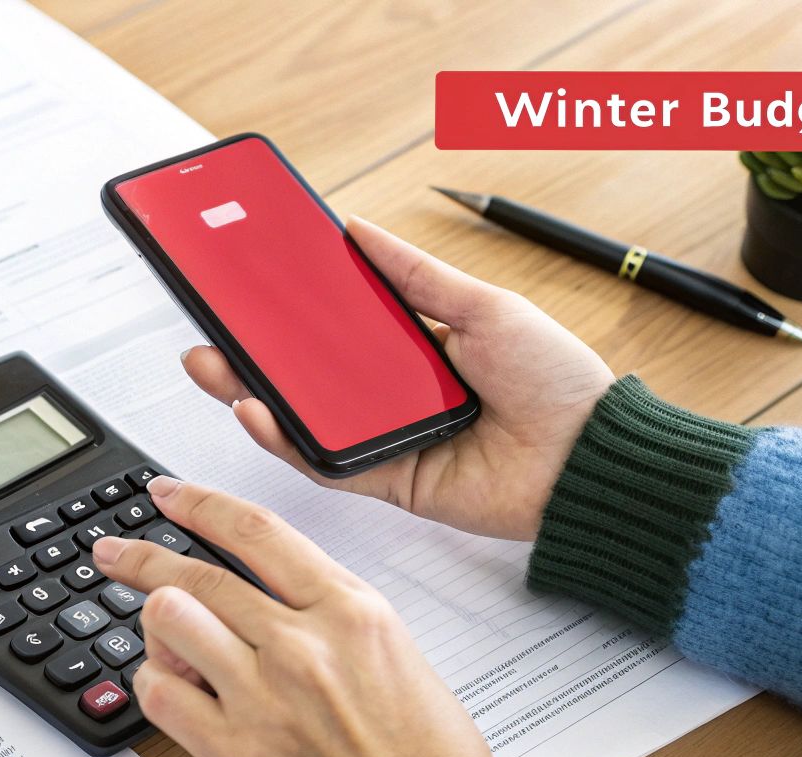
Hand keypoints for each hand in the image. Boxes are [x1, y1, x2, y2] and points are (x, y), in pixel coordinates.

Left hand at [91, 477, 504, 756]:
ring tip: (166, 643)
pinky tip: (175, 692)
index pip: (256, 529)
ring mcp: (264, 695)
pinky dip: (156, 686)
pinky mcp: (234, 753)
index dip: (199, 503)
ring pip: (168, 619)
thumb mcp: (401, 657)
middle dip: (139, 557)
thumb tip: (276, 603)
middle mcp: (303, 642)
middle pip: (196, 572)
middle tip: (113, 554)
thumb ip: (335, 620)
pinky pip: (160, 694)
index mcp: (352, 609)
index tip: (168, 495)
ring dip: (156, 626)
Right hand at [182, 216, 614, 540]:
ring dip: (251, 391)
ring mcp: (386, 438)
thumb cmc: (559, 382)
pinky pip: (322, 460)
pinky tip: (257, 408)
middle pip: (307, 370)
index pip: (338, 323)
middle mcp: (395, 393)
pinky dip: (284, 438)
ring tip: (212, 364)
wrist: (591, 460)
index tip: (250, 281)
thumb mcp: (484, 306)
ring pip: (302, 416)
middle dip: (251, 351)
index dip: (293, 307)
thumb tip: (359, 230)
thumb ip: (414, 275)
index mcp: (418, 346)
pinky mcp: (386, 480)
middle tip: (209, 324)